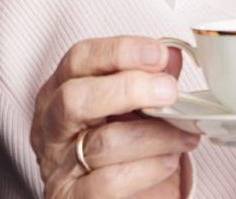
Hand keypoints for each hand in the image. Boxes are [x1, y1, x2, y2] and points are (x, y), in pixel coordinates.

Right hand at [32, 36, 199, 197]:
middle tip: (169, 91)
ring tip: (185, 134)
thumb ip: (147, 79)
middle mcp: (50, 126)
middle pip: (75, 98)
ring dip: (155, 135)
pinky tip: (169, 161)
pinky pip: (110, 181)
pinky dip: (147, 169)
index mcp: (58, 90)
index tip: (160, 53)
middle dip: (129, 90)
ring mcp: (57, 165)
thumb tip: (172, 55)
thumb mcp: (125, 106)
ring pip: (103, 143)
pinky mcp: (72, 198)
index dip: (120, 51)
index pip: (79, 59)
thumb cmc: (113, 142)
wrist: (108, 194)